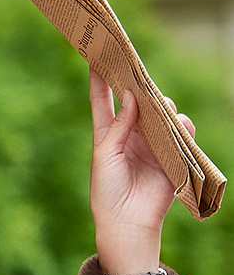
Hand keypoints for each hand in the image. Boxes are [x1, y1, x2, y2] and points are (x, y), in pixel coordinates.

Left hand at [89, 67, 195, 274]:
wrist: (126, 225)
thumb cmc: (107, 194)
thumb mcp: (104, 157)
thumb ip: (118, 126)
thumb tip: (130, 95)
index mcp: (107, 134)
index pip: (102, 98)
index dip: (99, 75)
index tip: (94, 50)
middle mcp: (130, 134)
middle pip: (136, 98)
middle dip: (136, 81)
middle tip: (134, 65)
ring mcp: (151, 142)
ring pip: (161, 110)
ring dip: (160, 104)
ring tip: (157, 106)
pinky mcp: (170, 154)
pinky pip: (180, 131)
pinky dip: (180, 125)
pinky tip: (175, 125)